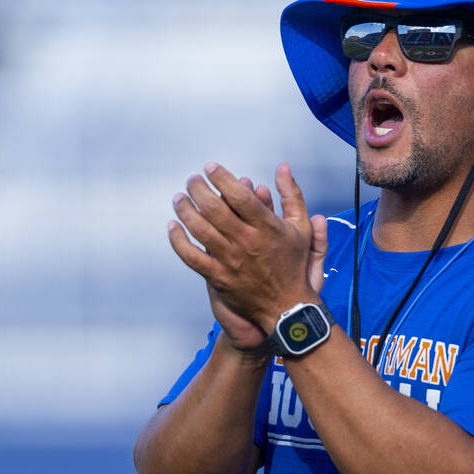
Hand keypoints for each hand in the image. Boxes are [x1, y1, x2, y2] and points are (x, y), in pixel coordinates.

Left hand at [168, 162, 325, 333]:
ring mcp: (230, 260)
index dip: (221, 177)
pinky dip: (178, 240)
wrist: (286, 306)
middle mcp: (247, 242)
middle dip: (198, 189)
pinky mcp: (218, 277)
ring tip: (179, 198)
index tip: (211, 168)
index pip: (239, 195)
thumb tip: (283, 167)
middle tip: (192, 180)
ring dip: (185, 210)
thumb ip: (291, 195)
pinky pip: (192, 257)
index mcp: (267, 227)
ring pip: (200, 229)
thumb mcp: (300, 227)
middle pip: (214, 208)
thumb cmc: (292, 265)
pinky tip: (173, 226)